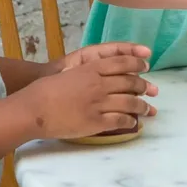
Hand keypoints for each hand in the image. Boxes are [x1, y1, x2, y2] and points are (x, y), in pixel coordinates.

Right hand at [18, 46, 156, 140]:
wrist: (33, 109)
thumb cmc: (45, 90)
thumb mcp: (69, 72)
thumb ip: (87, 72)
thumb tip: (100, 73)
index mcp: (91, 69)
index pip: (122, 63)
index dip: (137, 64)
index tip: (146, 67)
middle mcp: (99, 84)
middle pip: (130, 83)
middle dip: (144, 86)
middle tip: (152, 90)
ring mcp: (99, 103)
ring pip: (130, 103)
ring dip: (142, 106)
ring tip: (148, 109)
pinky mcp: (96, 122)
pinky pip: (120, 121)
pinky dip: (130, 121)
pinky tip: (134, 122)